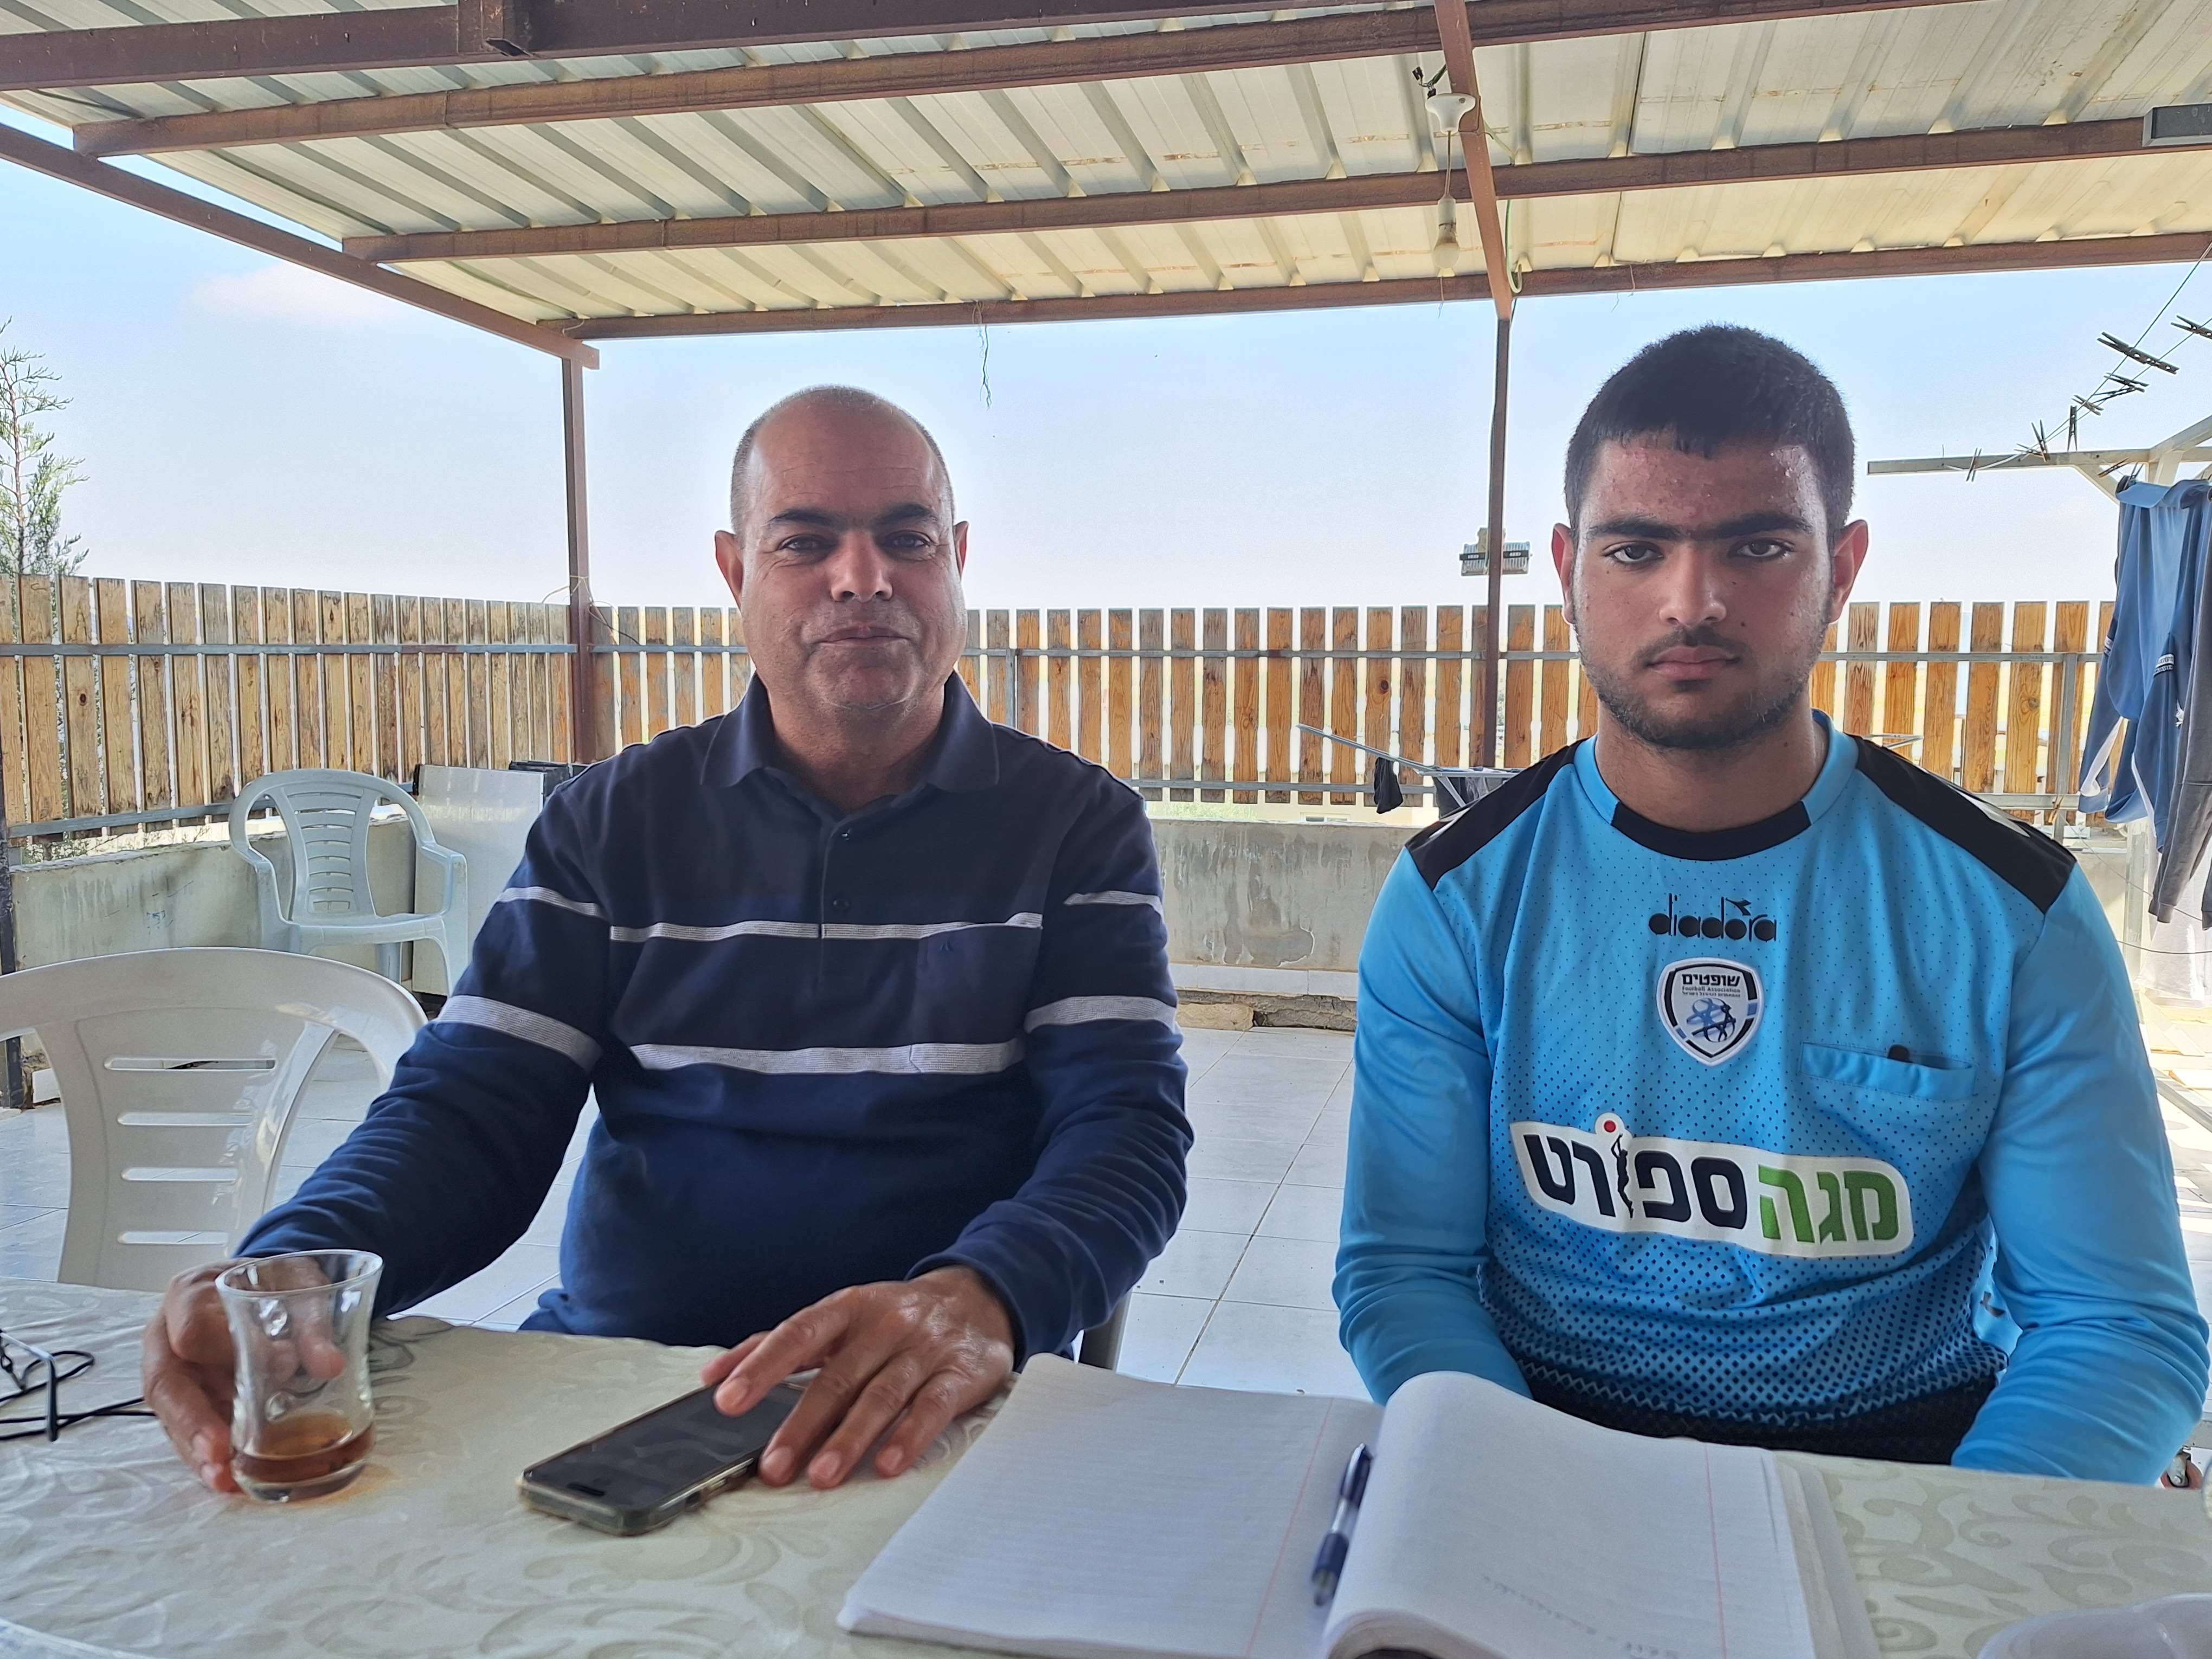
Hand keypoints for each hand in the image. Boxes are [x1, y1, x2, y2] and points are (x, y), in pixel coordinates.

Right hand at [141, 1256, 345, 1493]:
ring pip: (169, 1416)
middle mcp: (165, 1336)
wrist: (263, 1285)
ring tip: (224, 1480)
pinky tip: (229, 1479)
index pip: (193, 1329)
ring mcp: (170, 1371)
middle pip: (166, 1383)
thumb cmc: (275, 1282)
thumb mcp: (300, 1285)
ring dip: (196, 1450)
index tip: (279, 1363)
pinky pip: (184, 1430)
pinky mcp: (183, 1400)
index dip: (229, 1351)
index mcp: (190, 1295)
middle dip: (193, 1422)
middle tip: (222, 1452)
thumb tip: (329, 1365)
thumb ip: (312, 1321)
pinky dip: (206, 1455)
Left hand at [699, 1266, 1013, 1489]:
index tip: (728, 1400)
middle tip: (773, 1466)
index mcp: (847, 1308)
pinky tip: (888, 1464)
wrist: (978, 1300)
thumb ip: (779, 1346)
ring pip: (882, 1395)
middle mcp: (884, 1324)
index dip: (762, 1366)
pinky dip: (910, 1435)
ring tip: (821, 1476)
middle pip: (838, 1377)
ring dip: (850, 1438)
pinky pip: (933, 1406)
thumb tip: (713, 1374)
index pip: (798, 1334)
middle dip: (802, 1424)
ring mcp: (923, 1348)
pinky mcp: (961, 1373)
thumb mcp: (839, 1319)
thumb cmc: (891, 1319)